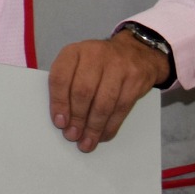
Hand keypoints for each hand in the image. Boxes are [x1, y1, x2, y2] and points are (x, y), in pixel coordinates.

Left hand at [47, 30, 167, 152]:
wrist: (135, 51)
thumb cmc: (98, 63)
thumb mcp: (78, 64)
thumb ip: (67, 85)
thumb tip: (62, 119)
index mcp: (74, 51)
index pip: (60, 77)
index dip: (59, 103)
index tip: (59, 122)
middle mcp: (95, 55)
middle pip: (83, 92)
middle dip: (77, 118)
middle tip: (72, 135)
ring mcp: (118, 66)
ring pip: (103, 103)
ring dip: (93, 127)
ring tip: (87, 142)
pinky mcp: (135, 79)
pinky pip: (121, 108)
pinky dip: (110, 126)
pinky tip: (102, 135)